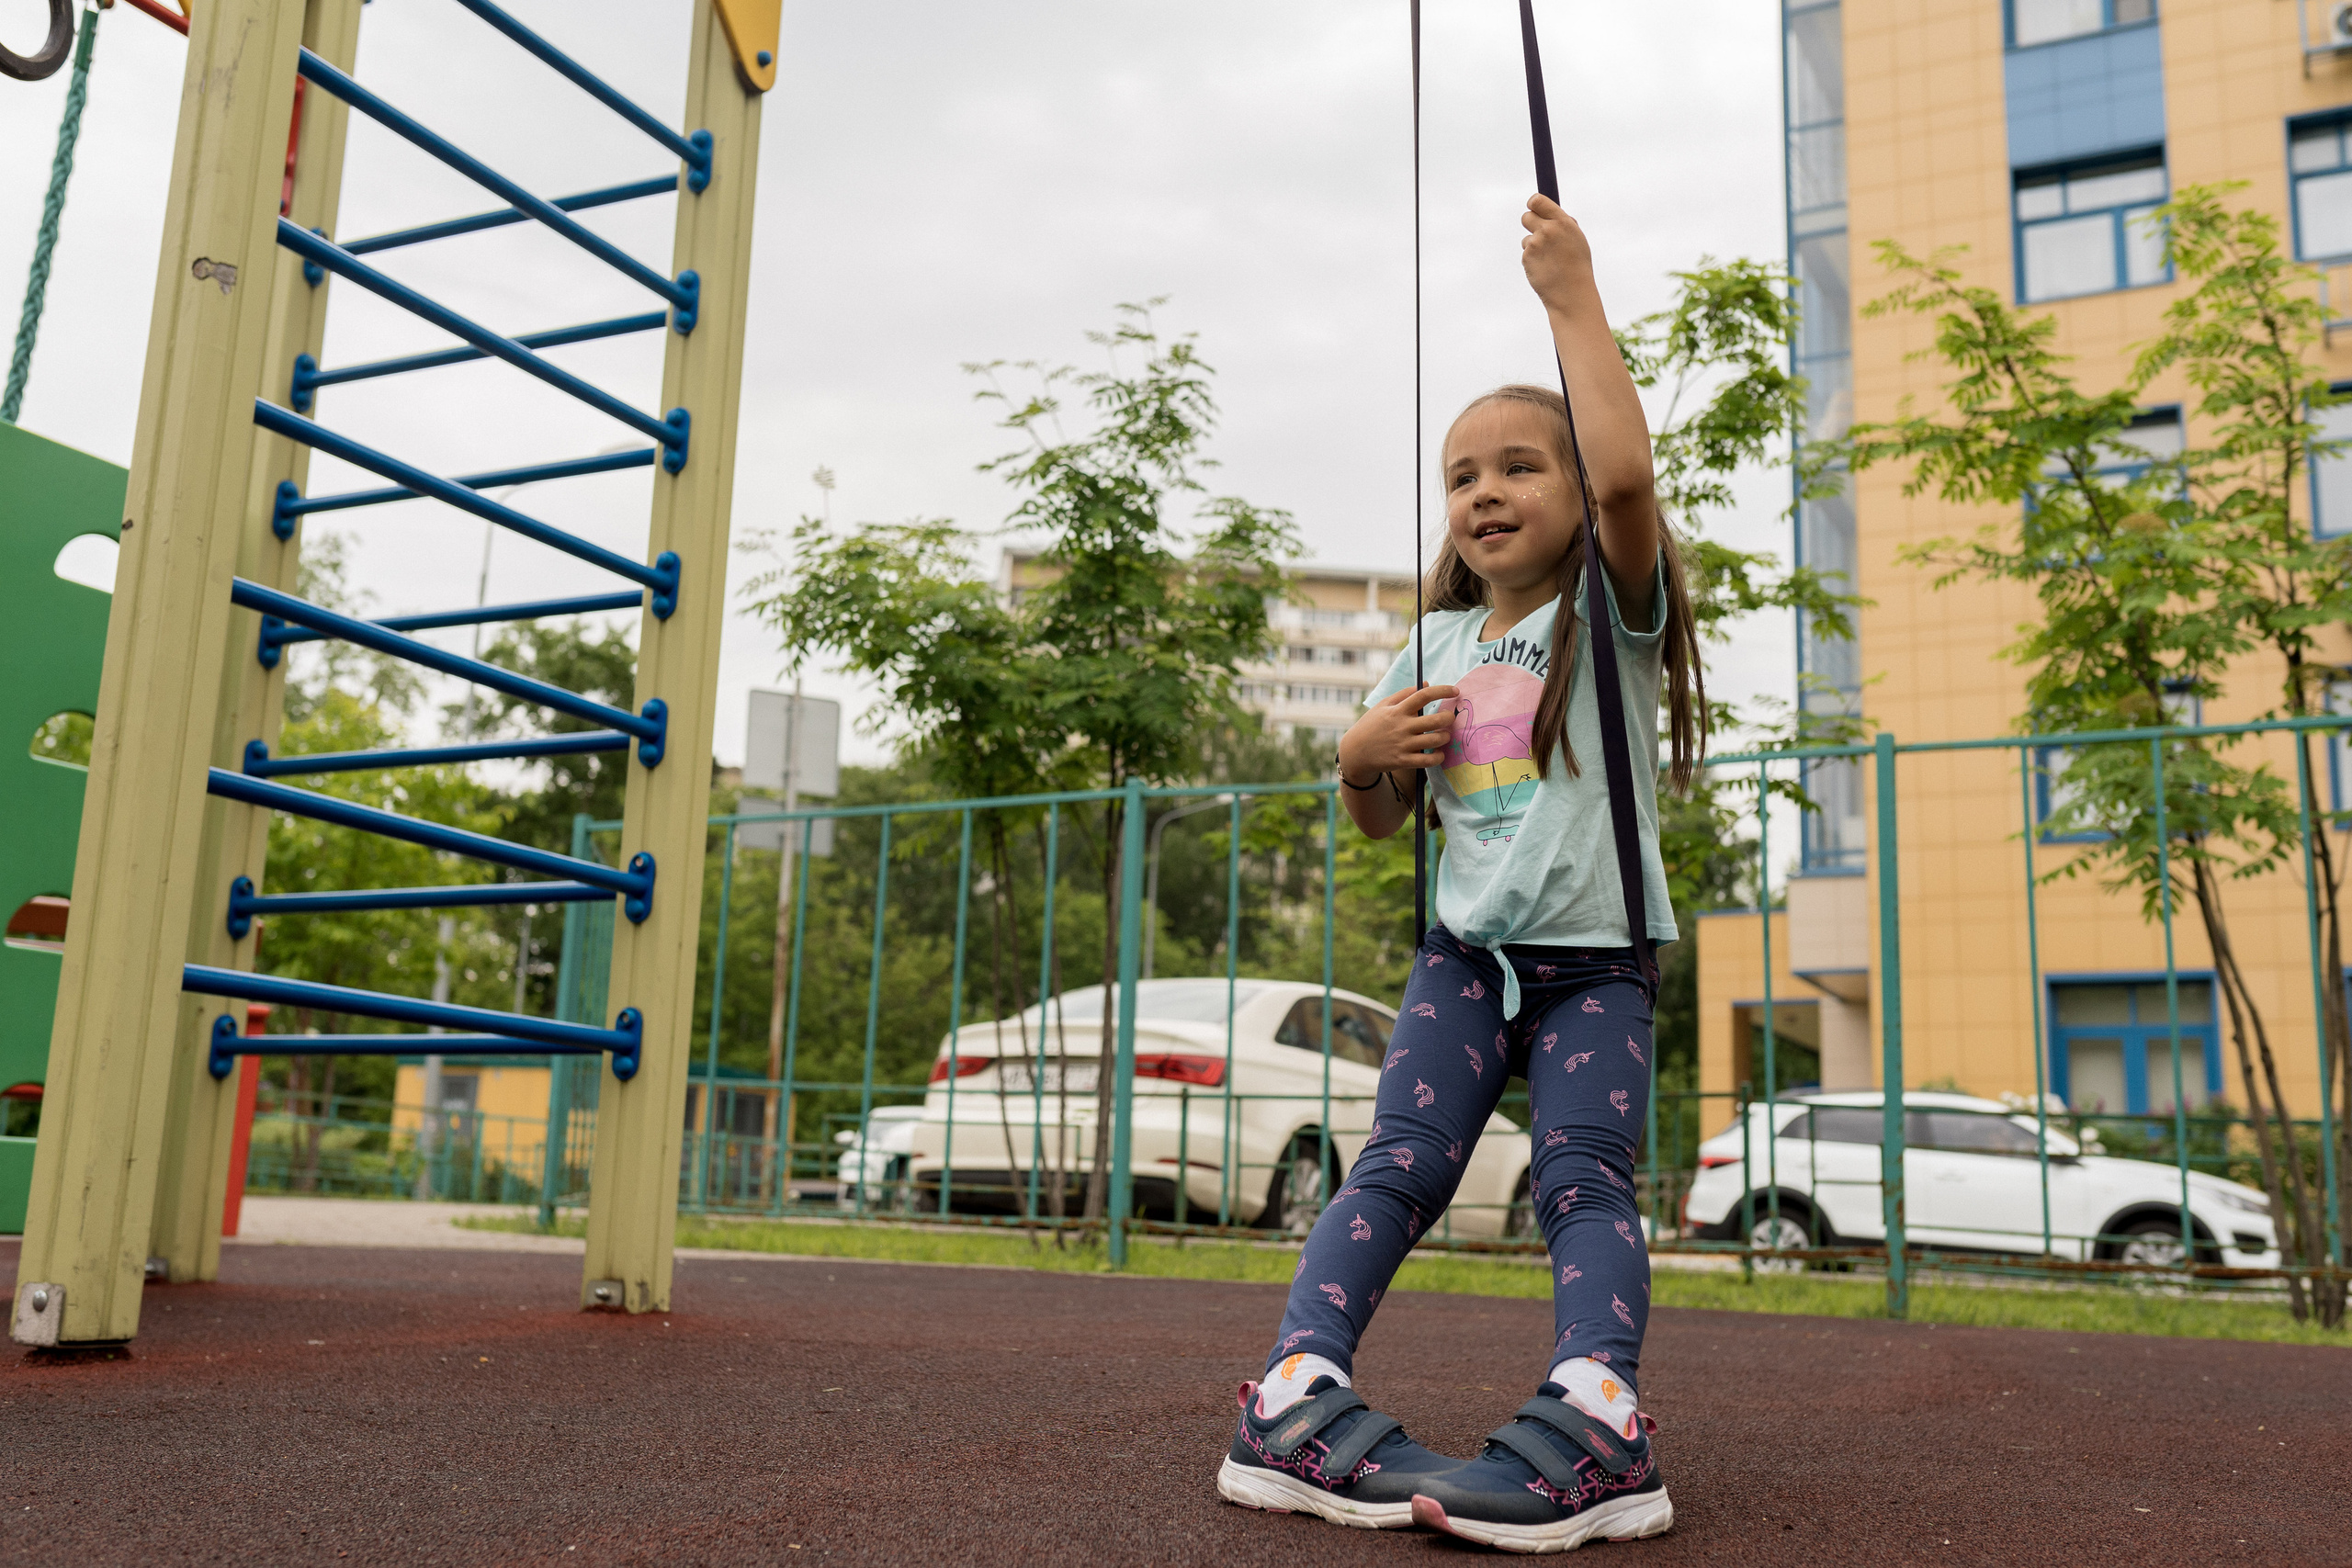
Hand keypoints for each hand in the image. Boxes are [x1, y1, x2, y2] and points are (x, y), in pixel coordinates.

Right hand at [1338, 684, 1458, 781]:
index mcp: (1397, 710)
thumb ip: (1404, 694)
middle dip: (1449, 718)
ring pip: (1435, 740)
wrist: (1355, 752)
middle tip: (1450, 718)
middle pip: (1435, 720)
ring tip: (1444, 735)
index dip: (1442, 691)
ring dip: (1445, 737)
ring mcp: (1403, 744)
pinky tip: (1439, 753)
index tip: (1455, 691)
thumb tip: (1426, 684)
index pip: (1424, 695)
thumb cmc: (1371, 725)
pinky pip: (1428, 761)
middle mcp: (1402, 726)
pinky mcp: (1403, 760)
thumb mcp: (1383, 705)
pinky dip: (1438, 757)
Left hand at [1520, 193, 1595, 315]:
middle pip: (1526, 216)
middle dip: (1530, 223)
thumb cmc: (1577, 265)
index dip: (1533, 203)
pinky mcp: (1527, 257)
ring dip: (1534, 246)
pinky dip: (1533, 260)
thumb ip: (1563, 224)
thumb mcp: (1577, 239)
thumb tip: (1550, 212)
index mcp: (1562, 222)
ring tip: (1549, 259)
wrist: (1571, 293)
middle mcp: (1547, 230)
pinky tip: (1544, 269)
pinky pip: (1526, 253)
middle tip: (1540, 234)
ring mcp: (1535, 244)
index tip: (1534, 206)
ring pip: (1527, 238)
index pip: (1537, 200)